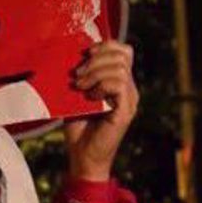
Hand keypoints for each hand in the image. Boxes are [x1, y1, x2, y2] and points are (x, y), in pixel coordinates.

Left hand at [66, 41, 138, 180]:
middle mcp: (129, 89)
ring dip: (95, 73)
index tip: (85, 54)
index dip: (106, 45)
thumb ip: (81, 76)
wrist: (82, 157)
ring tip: (79, 87)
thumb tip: (72, 55)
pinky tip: (89, 97)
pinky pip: (119, 85)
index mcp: (119, 82)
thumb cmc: (78, 128)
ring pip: (120, 69)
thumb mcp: (76, 96)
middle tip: (77, 74)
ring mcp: (130, 100)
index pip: (123, 51)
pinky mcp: (126, 111)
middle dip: (97, 59)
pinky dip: (101, 86)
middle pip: (123, 55)